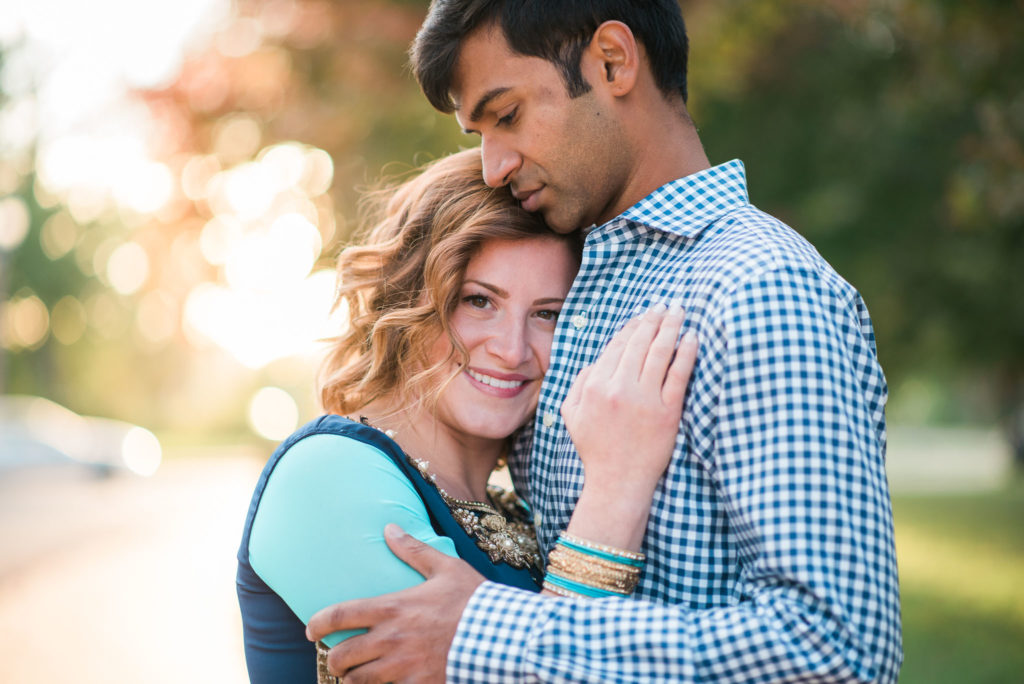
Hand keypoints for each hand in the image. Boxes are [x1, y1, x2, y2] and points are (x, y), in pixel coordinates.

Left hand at [306, 524, 484, 682]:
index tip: (311, 631)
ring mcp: (404, 667)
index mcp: (393, 608)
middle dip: (334, 659)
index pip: (341, 615)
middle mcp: (392, 640)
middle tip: (337, 657)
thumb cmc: (474, 599)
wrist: (503, 636)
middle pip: (343, 656)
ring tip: (356, 675)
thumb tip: (389, 527)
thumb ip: (413, 550)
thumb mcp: (446, 567)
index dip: (318, 624)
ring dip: (353, 679)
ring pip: (359, 682)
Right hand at [559, 302, 696, 548]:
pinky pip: (679, 374)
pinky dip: (686, 352)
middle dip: (654, 319)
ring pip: (659, 352)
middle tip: (666, 305)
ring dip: (670, 326)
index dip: (632, 326)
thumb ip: (578, 383)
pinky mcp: (667, 411)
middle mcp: (619, 388)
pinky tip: (692, 337)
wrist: (618, 482)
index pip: (617, 346)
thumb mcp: (571, 415)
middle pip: (639, 343)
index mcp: (595, 385)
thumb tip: (594, 362)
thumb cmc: (595, 450)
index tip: (644, 316)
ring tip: (679, 311)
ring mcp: (645, 399)